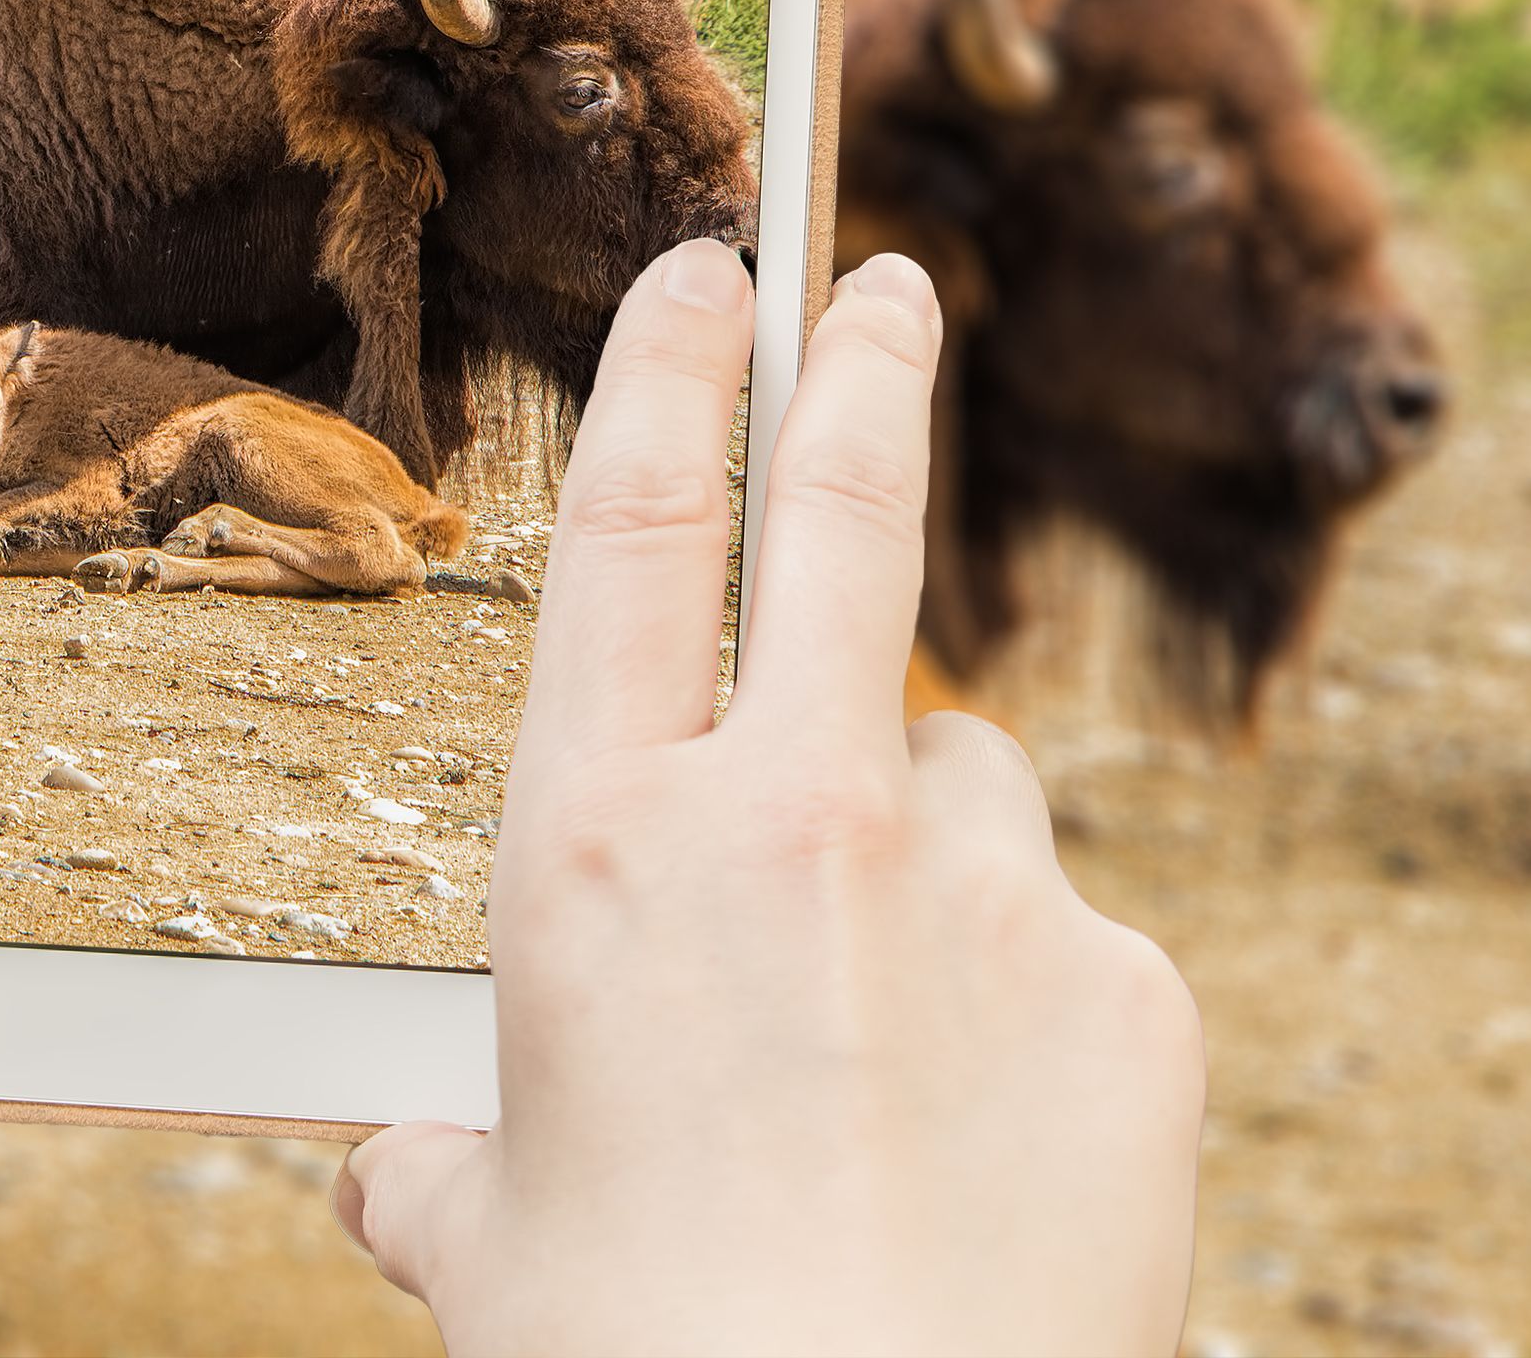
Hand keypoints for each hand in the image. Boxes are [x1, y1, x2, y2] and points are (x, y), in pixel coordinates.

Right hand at [334, 244, 1204, 1354]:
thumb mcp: (491, 1251)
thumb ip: (447, 1172)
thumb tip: (403, 1176)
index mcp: (600, 852)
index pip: (630, 531)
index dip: (665, 372)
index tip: (706, 279)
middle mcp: (788, 823)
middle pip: (840, 518)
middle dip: (862, 368)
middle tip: (887, 291)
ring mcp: (982, 894)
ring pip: (959, 781)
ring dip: (919, 848)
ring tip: (884, 1033)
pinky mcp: (1128, 991)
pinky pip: (1066, 943)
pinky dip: (1022, 1003)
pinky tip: (984, 1138)